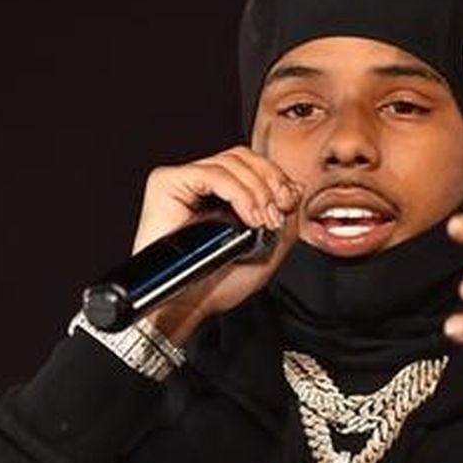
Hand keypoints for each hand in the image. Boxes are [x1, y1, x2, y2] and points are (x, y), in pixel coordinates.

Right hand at [132, 146, 300, 343]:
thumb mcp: (267, 249)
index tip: (289, 202)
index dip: (276, 176)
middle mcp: (201, 183)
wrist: (187, 305)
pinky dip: (237, 192)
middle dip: (270, 180)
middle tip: (276, 213)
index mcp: (222, 194)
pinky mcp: (166, 184)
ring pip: (230, 162)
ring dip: (256, 191)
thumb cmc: (217, 284)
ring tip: (261, 221)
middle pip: (243, 157)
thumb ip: (284, 218)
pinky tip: (248, 216)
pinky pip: (209, 174)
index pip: (253, 165)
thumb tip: (296, 187)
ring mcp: (183, 181)